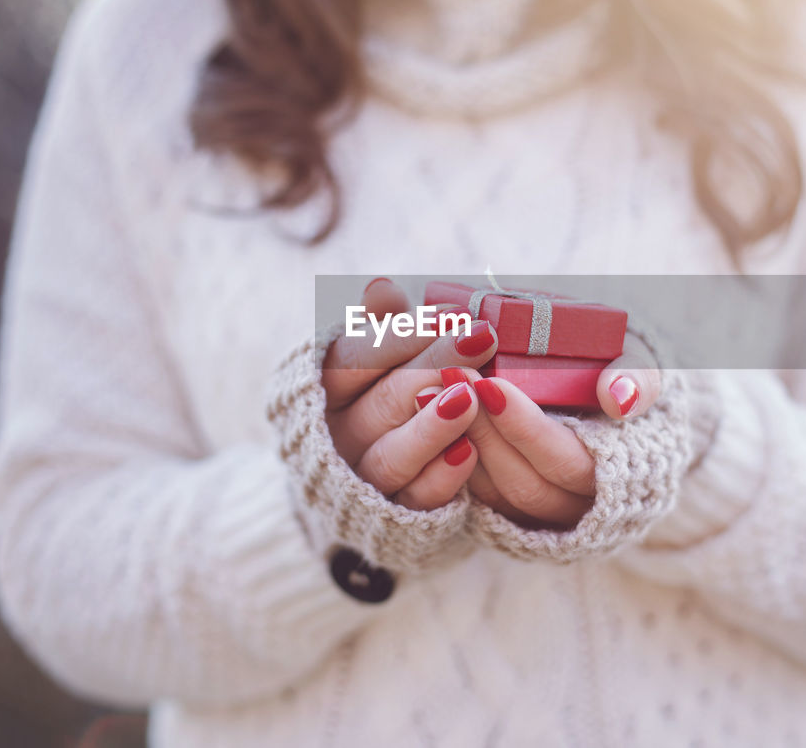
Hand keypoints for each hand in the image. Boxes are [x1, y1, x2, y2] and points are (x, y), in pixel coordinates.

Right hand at [321, 278, 498, 511]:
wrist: (364, 481)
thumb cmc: (380, 395)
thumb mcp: (375, 357)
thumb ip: (380, 326)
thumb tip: (382, 289)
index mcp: (325, 390)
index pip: (352, 360)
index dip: (400, 336)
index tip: (451, 314)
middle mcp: (337, 436)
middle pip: (381, 401)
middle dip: (433, 365)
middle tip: (480, 338)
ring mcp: (362, 480)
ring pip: (391, 456)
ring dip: (432, 426)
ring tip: (470, 396)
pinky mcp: (394, 515)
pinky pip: (415, 500)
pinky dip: (441, 477)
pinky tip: (470, 452)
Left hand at [415, 335, 662, 529]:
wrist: (610, 387)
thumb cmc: (625, 371)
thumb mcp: (644, 364)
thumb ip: (640, 378)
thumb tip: (618, 398)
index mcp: (617, 475)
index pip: (565, 462)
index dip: (525, 429)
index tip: (490, 386)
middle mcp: (577, 505)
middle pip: (521, 483)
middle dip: (482, 431)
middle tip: (450, 376)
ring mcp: (541, 511)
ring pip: (492, 492)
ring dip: (459, 441)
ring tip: (430, 389)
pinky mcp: (509, 502)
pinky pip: (476, 491)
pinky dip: (451, 453)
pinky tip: (429, 410)